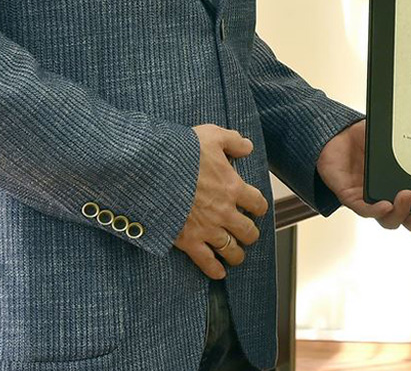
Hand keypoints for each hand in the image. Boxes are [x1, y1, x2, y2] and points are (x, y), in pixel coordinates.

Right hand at [175, 124, 268, 279]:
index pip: (258, 203)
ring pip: (231, 249)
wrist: (151, 171)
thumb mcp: (211, 136)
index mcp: (233, 187)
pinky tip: (219, 273)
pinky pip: (206, 261)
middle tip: (248, 234)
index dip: (259, 207)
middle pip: (248, 230)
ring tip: (237, 256)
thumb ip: (234, 141)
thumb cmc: (180, 152)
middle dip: (250, 233)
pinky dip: (214, 269)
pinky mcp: (188, 240)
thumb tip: (248, 147)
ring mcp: (207, 228)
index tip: (257, 209)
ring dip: (237, 254)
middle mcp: (224, 211)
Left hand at [316, 120, 410, 233]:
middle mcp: (390, 199)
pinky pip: (364, 210)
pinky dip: (375, 210)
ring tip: (408, 196)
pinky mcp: (351, 198)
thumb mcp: (395, 139)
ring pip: (390, 220)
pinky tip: (385, 204)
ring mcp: (372, 200)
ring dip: (402, 213)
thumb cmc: (367, 140)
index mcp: (405, 188)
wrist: (335, 137)